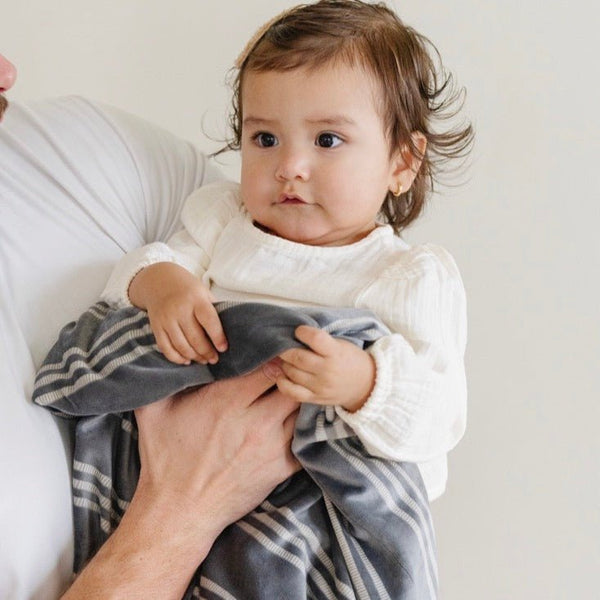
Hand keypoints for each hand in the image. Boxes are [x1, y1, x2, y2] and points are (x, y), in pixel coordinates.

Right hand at [62, 364, 299, 599]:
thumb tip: (163, 354)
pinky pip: (306, 441)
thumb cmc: (164, 459)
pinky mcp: (280, 469)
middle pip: (293, 386)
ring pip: (302, 412)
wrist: (178, 511)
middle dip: (292, 377)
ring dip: (299, 402)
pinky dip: (305, 430)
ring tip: (293, 395)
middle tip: (289, 372)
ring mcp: (272, 446)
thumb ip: (164, 378)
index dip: (274, 356)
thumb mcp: (154, 411)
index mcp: (227, 401)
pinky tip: (294, 423)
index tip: (273, 353)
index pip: (269, 366)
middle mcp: (255, 421)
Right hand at [129, 262, 226, 364]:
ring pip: (181, 346)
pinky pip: (166, 348)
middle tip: (214, 359)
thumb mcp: (203, 292)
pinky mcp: (156, 327)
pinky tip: (186, 360)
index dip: (217, 337)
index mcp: (195, 299)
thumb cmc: (187, 289)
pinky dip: (176, 358)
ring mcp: (166, 319)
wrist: (158, 280)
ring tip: (203, 360)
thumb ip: (213, 310)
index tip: (223, 349)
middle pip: (195, 338)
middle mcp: (179, 309)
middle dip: (207, 352)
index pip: (209, 321)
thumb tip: (227, 331)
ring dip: (194, 357)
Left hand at [277, 325, 375, 412]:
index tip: (299, 331)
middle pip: (298, 357)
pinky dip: (282, 382)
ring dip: (285, 363)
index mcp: (336, 353)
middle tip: (284, 345)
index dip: (302, 332)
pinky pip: (292, 392)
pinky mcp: (315, 398)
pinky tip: (282, 374)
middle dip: (285, 349)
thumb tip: (293, 336)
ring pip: (292, 373)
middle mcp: (327, 370)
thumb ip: (320, 341)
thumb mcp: (341, 345)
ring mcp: (320, 386)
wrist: (365, 386)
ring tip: (287, 359)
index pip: (315, 338)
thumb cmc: (350, 360)